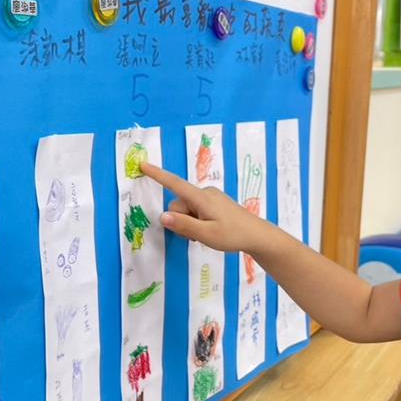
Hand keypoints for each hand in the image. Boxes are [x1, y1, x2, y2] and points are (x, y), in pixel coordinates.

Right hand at [140, 162, 269, 252]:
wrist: (257, 235)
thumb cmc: (233, 235)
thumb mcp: (206, 234)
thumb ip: (183, 225)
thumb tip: (163, 216)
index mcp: (201, 198)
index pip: (174, 184)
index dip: (157, 175)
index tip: (142, 164)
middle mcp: (204, 193)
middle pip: (178, 204)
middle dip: (181, 220)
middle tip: (197, 235)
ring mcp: (210, 197)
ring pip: (186, 209)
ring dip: (189, 223)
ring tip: (206, 234)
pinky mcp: (214, 203)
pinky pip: (196, 210)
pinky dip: (197, 221)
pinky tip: (210, 230)